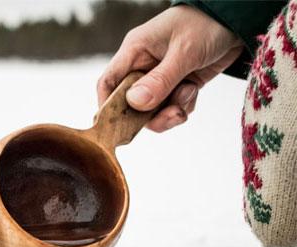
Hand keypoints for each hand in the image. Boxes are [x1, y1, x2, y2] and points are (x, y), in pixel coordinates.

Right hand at [97, 5, 243, 131]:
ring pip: (153, 112)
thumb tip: (134, 103)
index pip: (109, 83)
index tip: (118, 128)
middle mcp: (143, 67)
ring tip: (189, 93)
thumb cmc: (206, 24)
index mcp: (135, 52)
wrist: (238, 20)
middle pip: (131, 105)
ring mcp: (159, 79)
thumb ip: (159, 80)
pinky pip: (171, 109)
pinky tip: (194, 90)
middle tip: (172, 114)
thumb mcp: (184, 53)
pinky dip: (183, 106)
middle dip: (151, 115)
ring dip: (171, 111)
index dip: (108, 107)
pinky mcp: (175, 86)